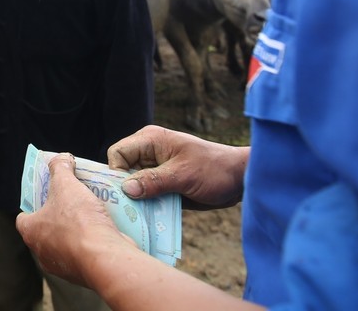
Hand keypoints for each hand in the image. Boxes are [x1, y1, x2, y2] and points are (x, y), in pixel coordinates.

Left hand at [16, 153, 134, 286]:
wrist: (105, 257)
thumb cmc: (79, 222)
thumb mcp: (66, 184)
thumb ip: (60, 168)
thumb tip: (60, 158)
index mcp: (31, 232)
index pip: (24, 217)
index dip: (34, 204)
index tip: (48, 194)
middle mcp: (42, 252)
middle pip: (47, 228)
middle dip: (59, 214)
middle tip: (72, 199)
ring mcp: (63, 265)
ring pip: (67, 241)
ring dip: (77, 228)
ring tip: (91, 210)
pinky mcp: (83, 271)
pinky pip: (85, 251)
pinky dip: (92, 241)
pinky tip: (103, 227)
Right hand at [107, 125, 248, 209]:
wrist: (240, 179)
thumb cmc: (214, 169)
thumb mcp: (183, 175)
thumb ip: (154, 181)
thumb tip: (126, 190)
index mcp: (150, 140)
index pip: (118, 153)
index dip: (117, 173)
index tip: (126, 193)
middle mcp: (148, 153)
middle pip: (122, 170)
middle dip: (125, 190)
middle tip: (132, 209)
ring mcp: (156, 169)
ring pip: (133, 185)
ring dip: (137, 200)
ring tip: (142, 215)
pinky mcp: (163, 184)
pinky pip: (146, 194)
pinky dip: (148, 205)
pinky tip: (152, 217)